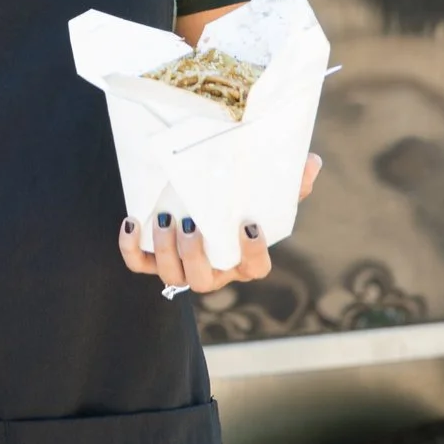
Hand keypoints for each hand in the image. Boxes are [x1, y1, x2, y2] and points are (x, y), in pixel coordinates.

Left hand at [118, 153, 322, 293]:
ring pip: (173, 275)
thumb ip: (290, 182)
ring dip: (166, 251)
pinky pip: (139, 265)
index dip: (252, 253)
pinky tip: (131, 222)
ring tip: (165, 220)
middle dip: (196, 256)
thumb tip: (312, 162)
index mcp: (243, 259)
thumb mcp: (265, 193)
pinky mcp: (153, 260)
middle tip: (191, 225)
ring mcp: (183, 268)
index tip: (247, 224)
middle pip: (205, 281)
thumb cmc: (238, 203)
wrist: (197, 198)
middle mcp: (214, 271)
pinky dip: (131, 249)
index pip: (255, 269)